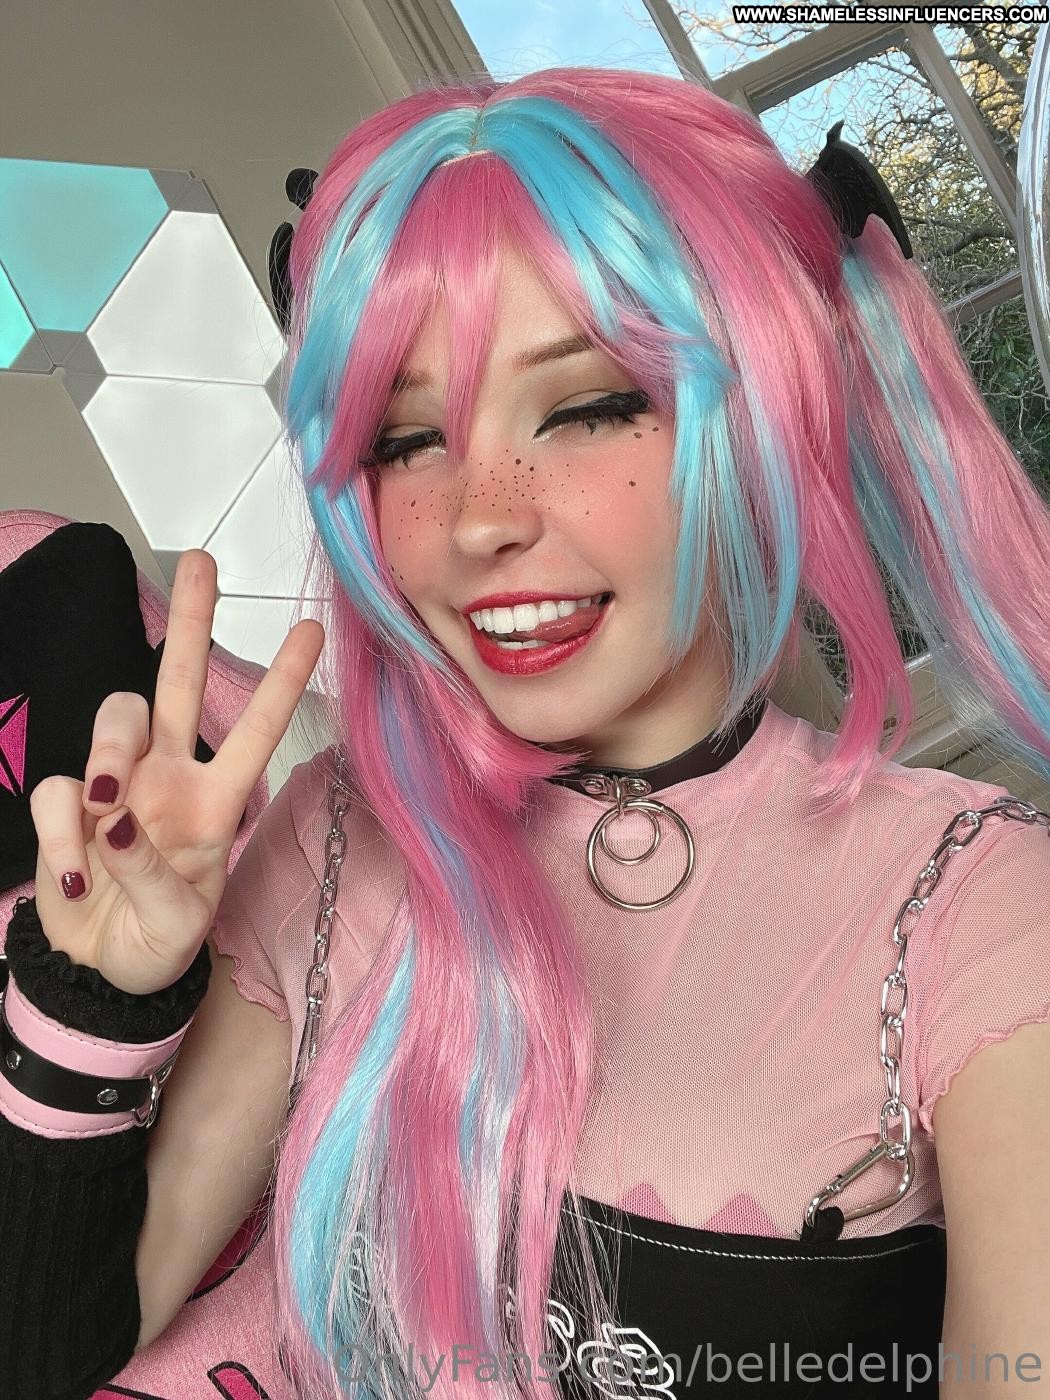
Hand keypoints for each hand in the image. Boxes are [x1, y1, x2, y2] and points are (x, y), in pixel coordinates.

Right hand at [29, 549, 324, 994]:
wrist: (99, 976)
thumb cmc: (158, 943)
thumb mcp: (177, 924)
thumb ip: (152, 872)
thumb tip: (117, 819)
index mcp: (216, 801)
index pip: (255, 731)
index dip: (282, 682)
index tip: (312, 629)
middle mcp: (169, 778)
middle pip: (177, 682)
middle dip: (190, 622)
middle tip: (200, 563)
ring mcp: (117, 786)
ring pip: (115, 716)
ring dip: (108, 748)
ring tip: (106, 806)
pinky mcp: (68, 805)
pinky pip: (60, 789)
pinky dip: (64, 831)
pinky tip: (78, 876)